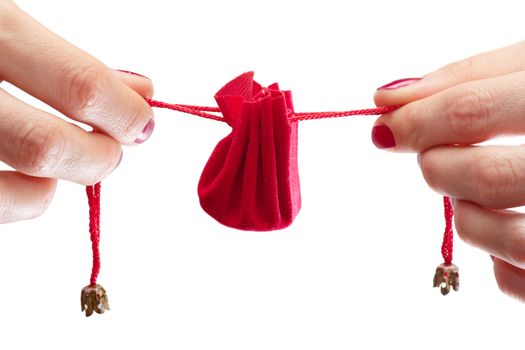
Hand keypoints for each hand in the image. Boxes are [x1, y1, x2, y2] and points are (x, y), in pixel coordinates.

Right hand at [0, 1, 153, 222]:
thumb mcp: (6, 27)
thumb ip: (70, 63)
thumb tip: (142, 92)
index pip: (79, 86)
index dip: (125, 114)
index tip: (141, 123)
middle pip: (49, 148)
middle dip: (100, 157)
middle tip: (110, 149)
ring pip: (20, 195)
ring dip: (57, 186)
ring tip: (61, 164)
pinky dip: (22, 200)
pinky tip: (21, 177)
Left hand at [372, 40, 524, 300]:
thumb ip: (470, 78)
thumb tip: (388, 98)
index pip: (473, 108)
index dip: (416, 119)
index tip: (387, 127)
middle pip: (487, 176)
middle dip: (439, 166)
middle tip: (436, 157)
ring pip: (504, 236)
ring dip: (467, 214)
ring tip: (475, 191)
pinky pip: (517, 280)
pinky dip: (496, 258)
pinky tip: (509, 224)